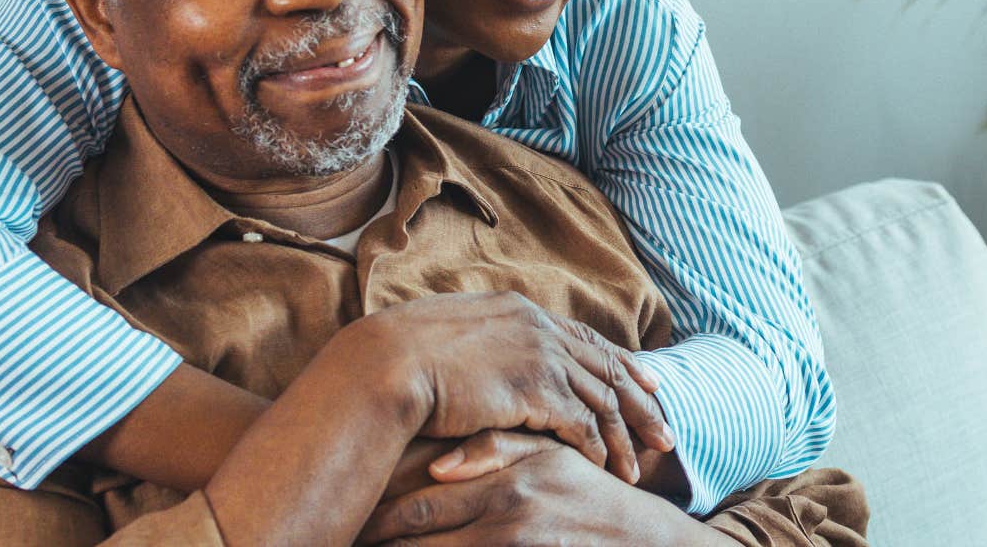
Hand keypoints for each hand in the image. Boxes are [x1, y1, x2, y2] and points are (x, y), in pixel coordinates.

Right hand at [354, 291, 671, 484]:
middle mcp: (538, 327)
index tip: (648, 381)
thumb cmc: (402, 355)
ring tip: (640, 467)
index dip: (621, 361)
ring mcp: (539, 356)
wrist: (387, 363)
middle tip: (666, 432)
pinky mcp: (535, 389)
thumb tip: (483, 357)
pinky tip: (605, 468)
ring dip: (624, 436)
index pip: (585, 337)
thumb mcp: (449, 334)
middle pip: (608, 367)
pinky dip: (597, 447)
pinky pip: (581, 423)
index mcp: (520, 310)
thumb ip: (483, 342)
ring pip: (602, 399)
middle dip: (641, 403)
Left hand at [360, 445, 675, 545]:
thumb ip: (494, 449)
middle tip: (342, 537)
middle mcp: (504, 517)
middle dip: (376, 539)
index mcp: (503, 479)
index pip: (420, 503)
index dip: (377, 515)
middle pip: (417, 537)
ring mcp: (515, 546)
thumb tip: (437, 464)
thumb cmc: (585, 494)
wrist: (644, 542)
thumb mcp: (547, 458)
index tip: (346, 516)